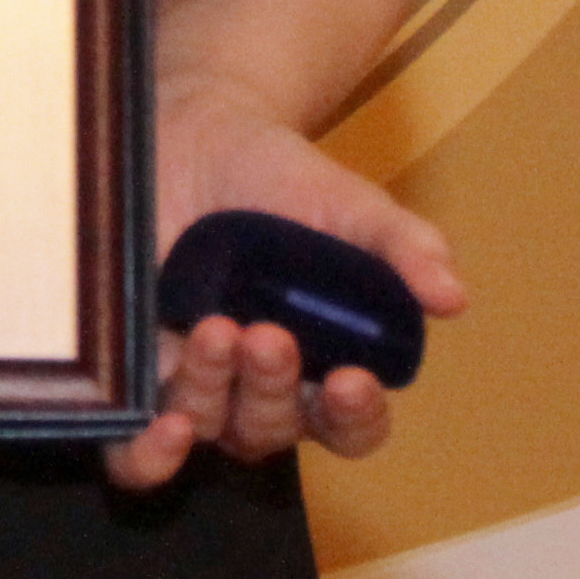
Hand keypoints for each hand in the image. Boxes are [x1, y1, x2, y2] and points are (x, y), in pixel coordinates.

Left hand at [105, 76, 471, 492]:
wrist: (194, 129)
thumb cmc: (282, 178)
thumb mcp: (348, 204)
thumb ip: (401, 247)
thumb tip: (452, 296)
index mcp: (322, 364)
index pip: (350, 425)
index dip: (355, 417)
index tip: (350, 380)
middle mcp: (255, 385)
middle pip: (271, 429)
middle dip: (273, 390)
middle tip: (269, 333)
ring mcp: (189, 377)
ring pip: (207, 427)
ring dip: (210, 395)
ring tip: (214, 329)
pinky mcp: (127, 361)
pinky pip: (128, 436)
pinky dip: (142, 449)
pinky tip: (158, 423)